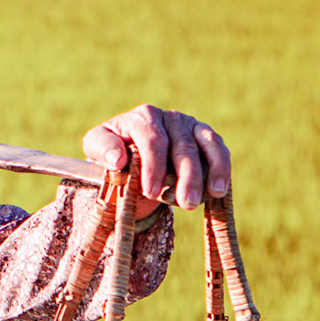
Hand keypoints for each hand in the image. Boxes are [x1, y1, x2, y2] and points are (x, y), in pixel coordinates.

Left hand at [82, 105, 232, 211]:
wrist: (132, 151)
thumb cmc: (114, 150)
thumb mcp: (97, 146)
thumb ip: (102, 148)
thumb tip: (117, 159)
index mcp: (143, 117)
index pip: (153, 140)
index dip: (153, 167)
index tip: (150, 192)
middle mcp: (170, 118)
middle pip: (183, 147)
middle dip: (185, 177)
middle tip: (185, 203)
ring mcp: (191, 125)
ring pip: (206, 147)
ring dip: (209, 174)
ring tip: (208, 197)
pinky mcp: (205, 137)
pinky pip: (219, 150)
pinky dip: (222, 170)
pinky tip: (219, 190)